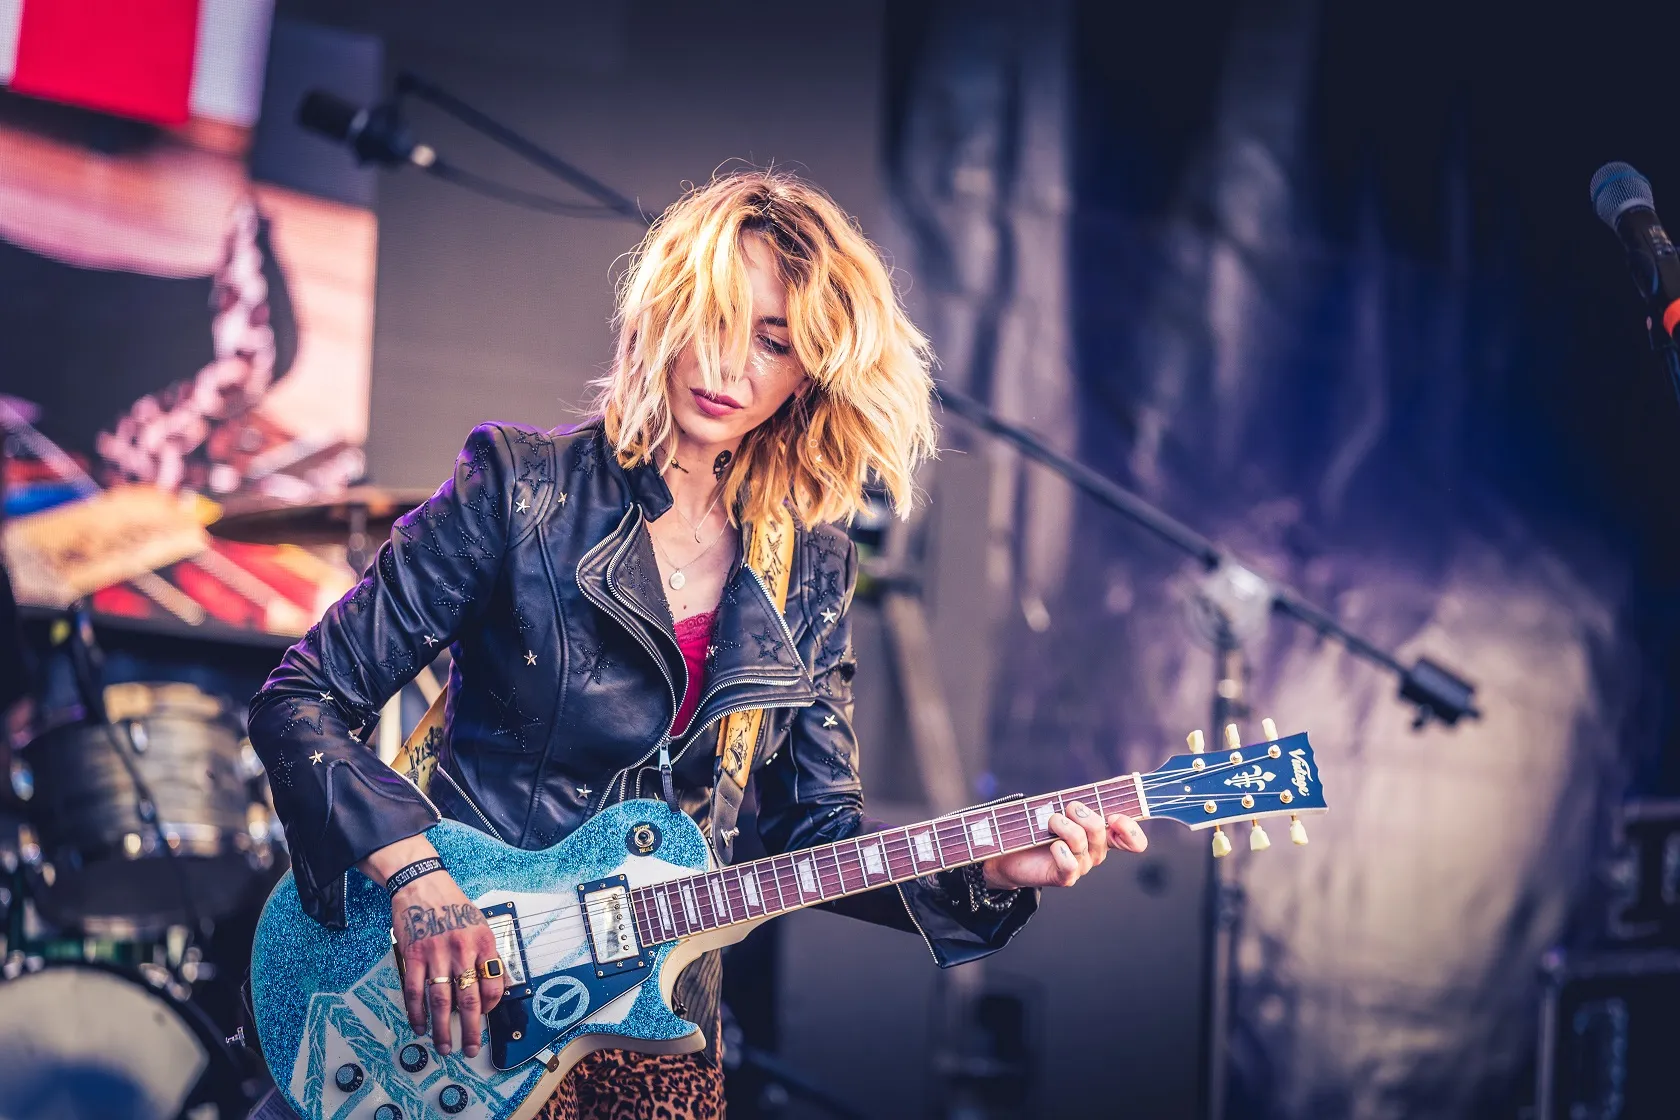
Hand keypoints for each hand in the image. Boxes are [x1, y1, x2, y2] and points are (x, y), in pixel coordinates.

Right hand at [360, 838, 504, 1057]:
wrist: (422, 883)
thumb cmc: (452, 904)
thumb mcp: (479, 923)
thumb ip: (486, 953)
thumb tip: (494, 985)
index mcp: (483, 942)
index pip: (494, 984)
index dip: (491, 1006)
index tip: (485, 1018)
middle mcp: (462, 950)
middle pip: (469, 1000)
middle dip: (470, 1030)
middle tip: (470, 1049)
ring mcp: (436, 954)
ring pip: (441, 1001)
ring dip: (442, 1029)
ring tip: (444, 1046)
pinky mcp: (414, 955)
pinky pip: (415, 992)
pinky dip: (417, 1013)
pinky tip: (420, 1025)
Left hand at [980, 802, 1145, 889]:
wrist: (1011, 852)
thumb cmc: (1039, 825)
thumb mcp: (1063, 807)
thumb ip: (1086, 799)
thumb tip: (1117, 780)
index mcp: (1102, 835)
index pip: (1133, 840)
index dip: (1130, 829)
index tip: (1113, 817)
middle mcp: (1095, 852)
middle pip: (1100, 831)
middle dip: (1081, 814)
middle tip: (1067, 808)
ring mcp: (1081, 866)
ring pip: (1080, 841)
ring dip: (1061, 825)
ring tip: (1050, 822)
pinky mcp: (1065, 877)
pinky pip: (1069, 864)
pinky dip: (1059, 850)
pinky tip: (1051, 845)